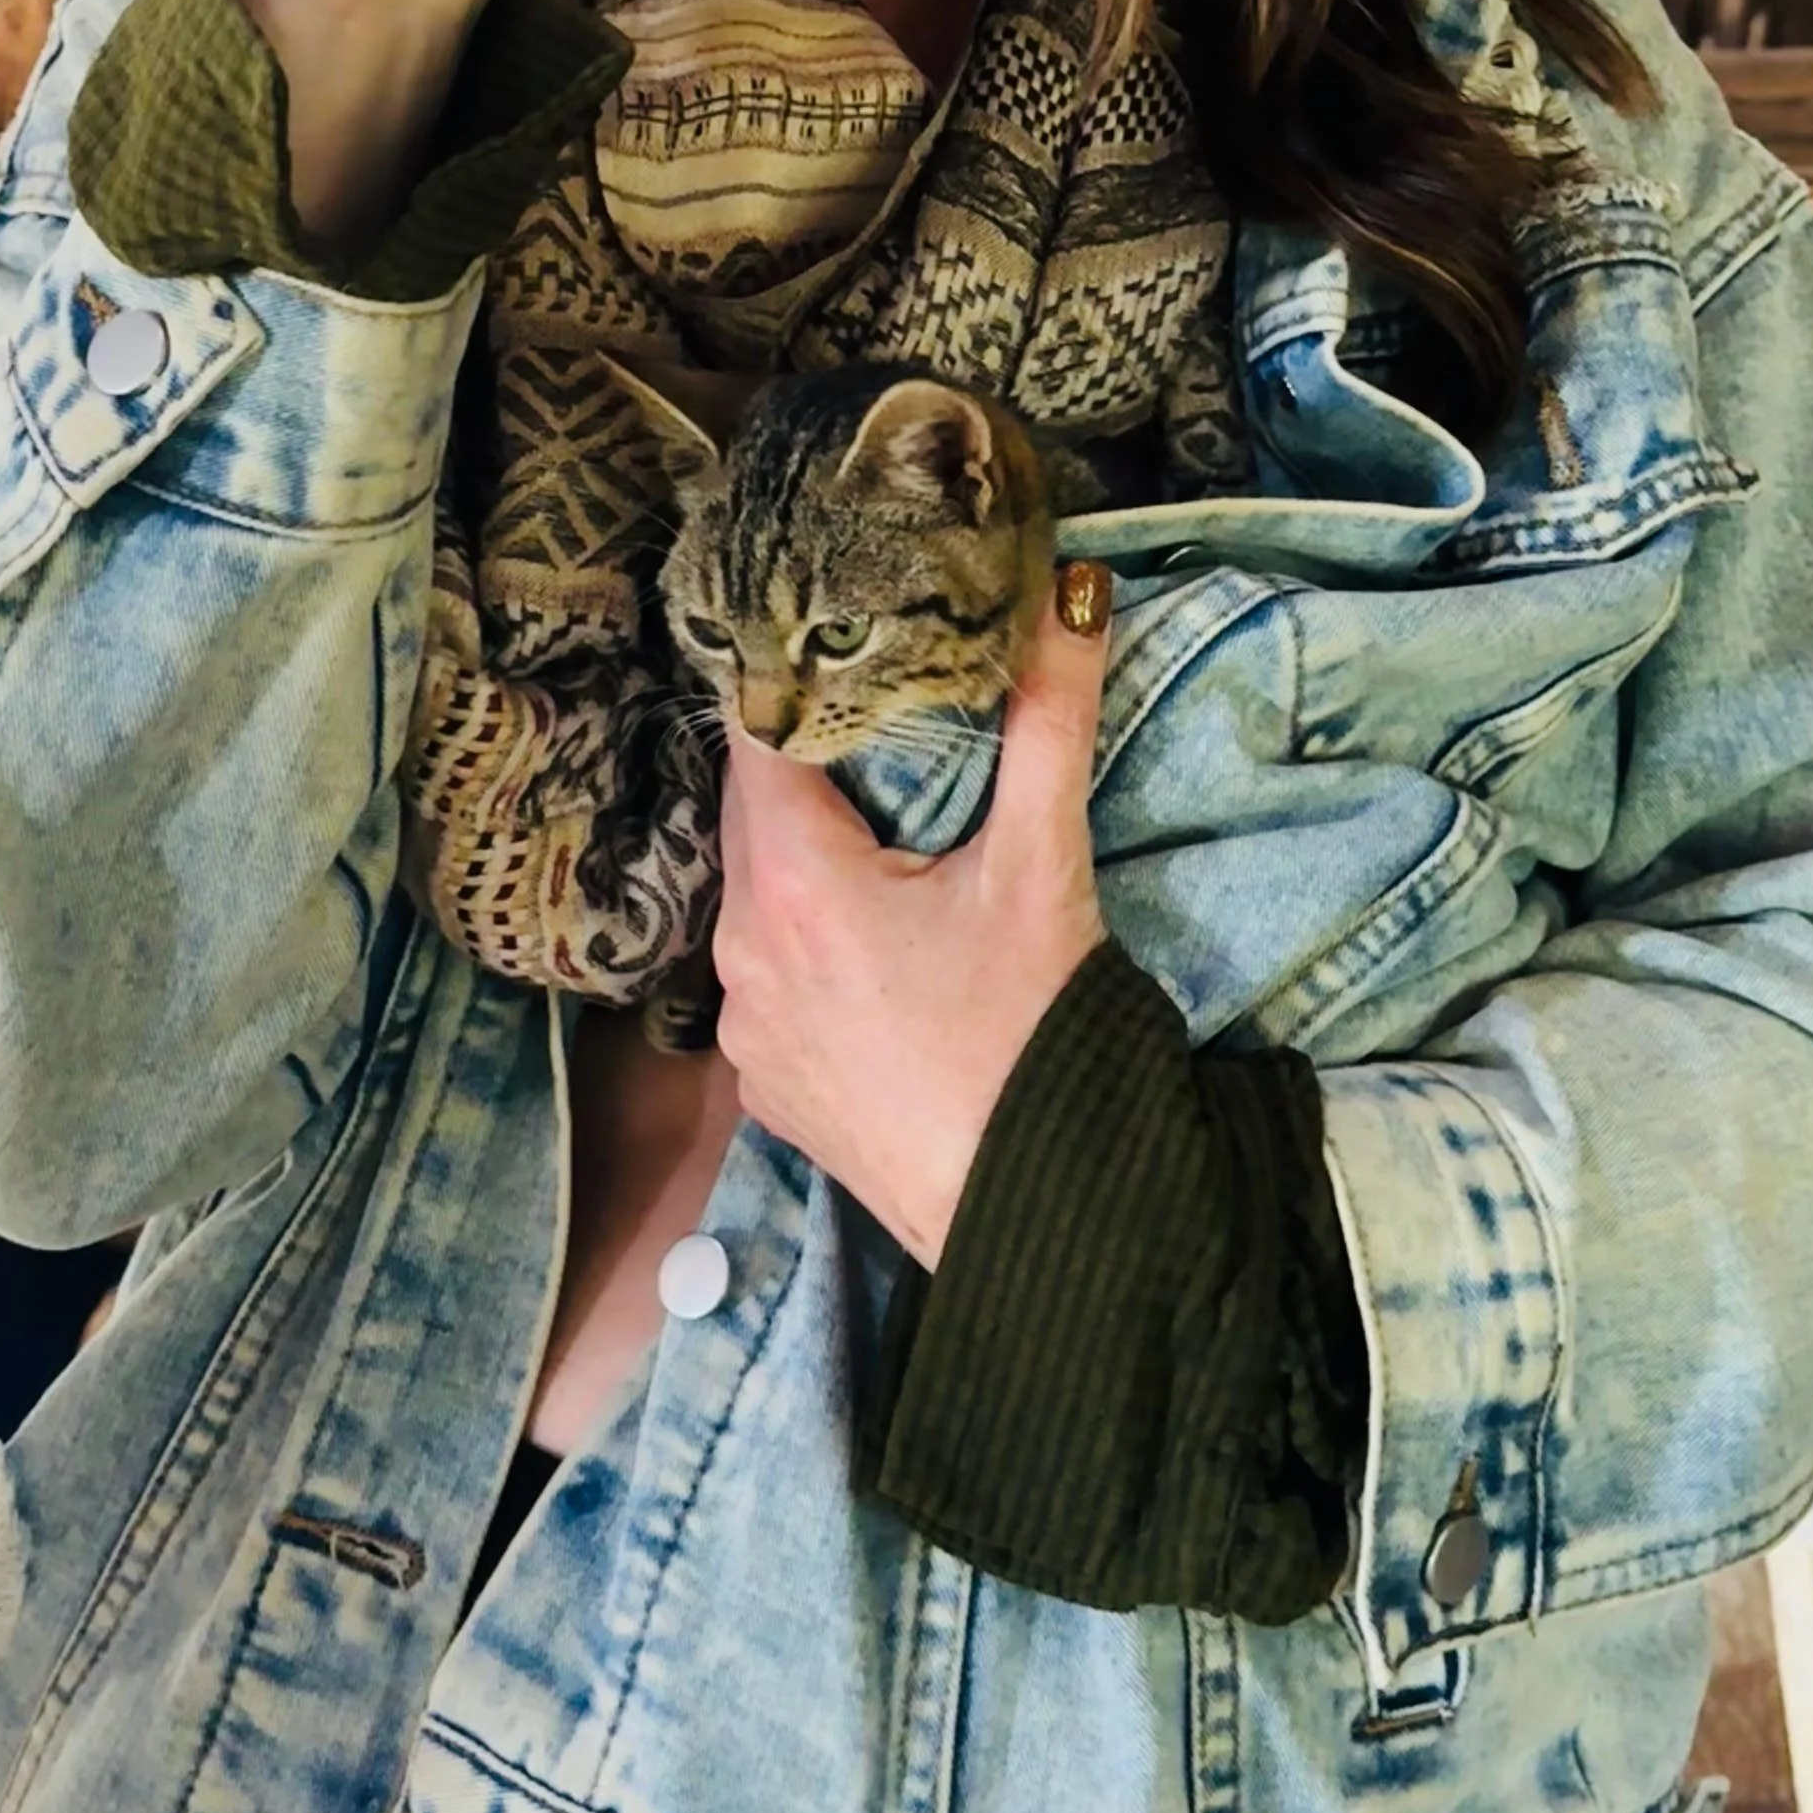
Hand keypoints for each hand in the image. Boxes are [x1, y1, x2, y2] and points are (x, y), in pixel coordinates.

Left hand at [712, 566, 1114, 1267]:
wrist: (1035, 1218)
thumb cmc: (1031, 1036)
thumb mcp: (1041, 865)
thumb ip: (1047, 717)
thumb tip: (1073, 593)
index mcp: (789, 880)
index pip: (757, 735)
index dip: (795, 683)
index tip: (836, 646)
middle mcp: (739, 950)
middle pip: (757, 816)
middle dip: (814, 770)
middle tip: (880, 729)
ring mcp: (745, 1029)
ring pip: (762, 900)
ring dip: (813, 865)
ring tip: (889, 839)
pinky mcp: (768, 1089)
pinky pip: (773, 982)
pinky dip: (814, 950)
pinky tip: (882, 952)